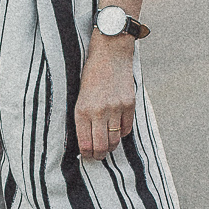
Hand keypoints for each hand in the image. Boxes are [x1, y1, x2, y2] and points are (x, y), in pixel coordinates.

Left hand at [74, 34, 135, 159]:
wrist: (110, 52)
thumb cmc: (91, 73)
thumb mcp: (80, 95)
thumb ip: (83, 116)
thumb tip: (85, 139)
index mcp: (82, 110)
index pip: (85, 143)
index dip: (86, 154)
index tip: (86, 155)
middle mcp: (98, 111)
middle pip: (101, 146)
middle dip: (98, 155)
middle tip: (97, 156)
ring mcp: (115, 108)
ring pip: (114, 140)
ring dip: (110, 146)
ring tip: (107, 145)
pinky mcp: (129, 104)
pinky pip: (126, 129)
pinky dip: (121, 133)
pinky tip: (116, 130)